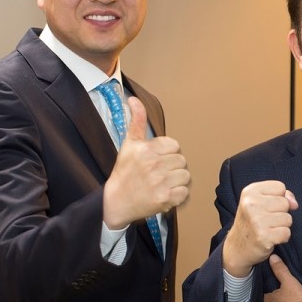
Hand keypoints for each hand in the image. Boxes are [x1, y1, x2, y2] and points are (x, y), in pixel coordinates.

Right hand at [103, 97, 190, 228]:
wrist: (116, 201)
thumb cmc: (125, 171)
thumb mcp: (129, 144)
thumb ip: (136, 121)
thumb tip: (133, 99)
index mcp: (147, 149)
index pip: (175, 146)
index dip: (167, 153)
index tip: (156, 160)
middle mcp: (154, 165)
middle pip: (182, 161)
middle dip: (172, 167)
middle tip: (158, 173)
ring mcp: (161, 182)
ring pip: (186, 176)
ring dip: (176, 181)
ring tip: (162, 183)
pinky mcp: (166, 198)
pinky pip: (185, 192)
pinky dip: (177, 195)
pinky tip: (164, 193)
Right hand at [222, 181, 298, 277]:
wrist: (237, 247)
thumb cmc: (253, 222)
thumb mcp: (261, 202)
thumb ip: (282, 196)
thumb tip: (294, 204)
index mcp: (250, 191)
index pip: (280, 187)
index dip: (278, 198)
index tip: (266, 207)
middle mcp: (251, 204)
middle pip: (285, 203)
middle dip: (281, 213)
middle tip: (266, 221)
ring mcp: (256, 220)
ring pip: (288, 219)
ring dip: (281, 226)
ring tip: (268, 229)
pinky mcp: (263, 236)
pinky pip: (286, 233)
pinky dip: (282, 238)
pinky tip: (270, 238)